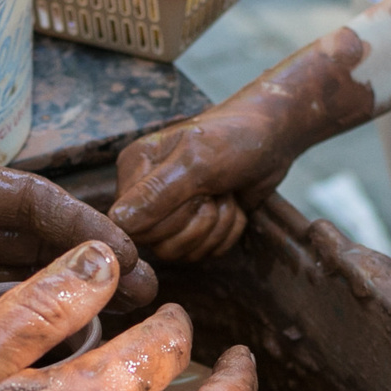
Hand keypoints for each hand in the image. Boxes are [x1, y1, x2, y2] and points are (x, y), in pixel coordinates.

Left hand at [0, 40, 156, 390]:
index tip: (125, 250)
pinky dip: (51, 341)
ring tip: (134, 326)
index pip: (32, 203)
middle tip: (152, 294)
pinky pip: (13, 335)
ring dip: (87, 302)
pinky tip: (83, 358)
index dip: (82, 225)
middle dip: (103, 266)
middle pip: (48, 247)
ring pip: (39, 291)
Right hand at [111, 27, 383, 261]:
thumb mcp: (197, 161)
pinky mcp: (194, 227)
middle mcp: (145, 193)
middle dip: (198, 223)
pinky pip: (202, 253)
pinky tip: (232, 204)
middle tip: (216, 191)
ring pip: (181, 252)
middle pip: (156, 243)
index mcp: (134, 168)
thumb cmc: (235, 137)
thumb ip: (157, 193)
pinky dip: (227, 233)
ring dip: (216, 228)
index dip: (168, 220)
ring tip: (226, 195)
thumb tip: (118, 222)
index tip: (196, 194)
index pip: (131, 224)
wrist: (273, 138)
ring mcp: (170, 213)